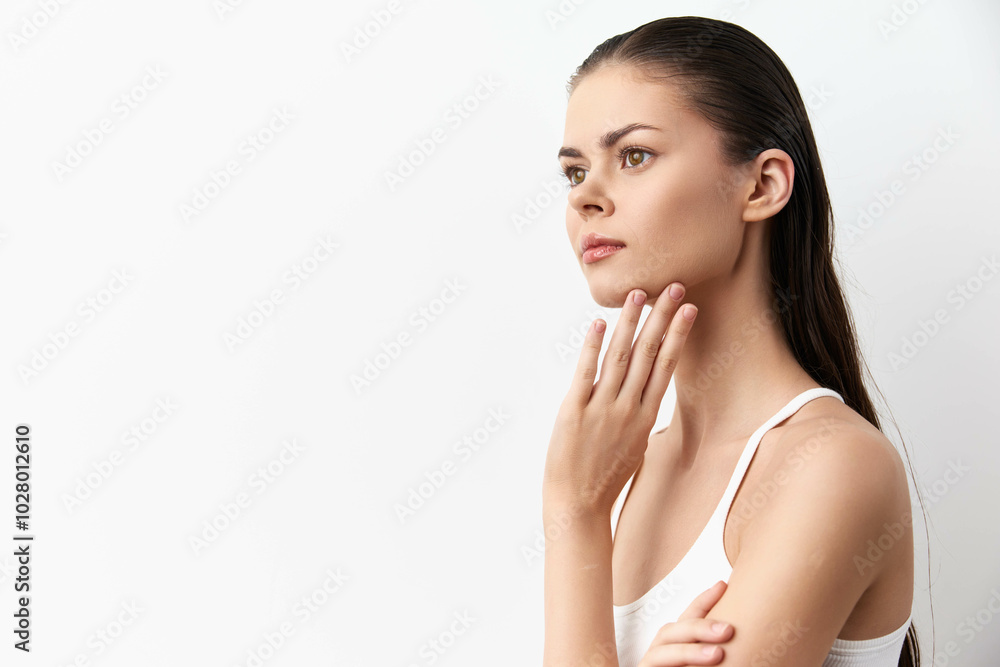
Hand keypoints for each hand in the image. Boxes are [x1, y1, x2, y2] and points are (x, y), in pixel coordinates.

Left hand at [542, 283, 696, 515]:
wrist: (579, 506)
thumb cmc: (604, 479)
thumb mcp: (634, 448)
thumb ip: (637, 419)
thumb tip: (640, 399)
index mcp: (644, 417)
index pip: (665, 367)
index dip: (677, 335)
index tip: (688, 310)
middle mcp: (628, 409)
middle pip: (649, 355)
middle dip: (662, 318)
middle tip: (674, 287)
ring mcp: (602, 409)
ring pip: (621, 358)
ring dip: (630, 323)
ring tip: (639, 295)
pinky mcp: (574, 411)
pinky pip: (586, 373)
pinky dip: (593, 347)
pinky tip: (599, 324)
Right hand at [638, 581, 734, 666]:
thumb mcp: (706, 657)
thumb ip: (715, 645)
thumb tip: (735, 629)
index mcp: (674, 645)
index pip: (686, 619)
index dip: (702, 601)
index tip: (722, 585)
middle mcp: (659, 652)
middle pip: (671, 631)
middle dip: (699, 627)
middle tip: (728, 630)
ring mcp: (649, 664)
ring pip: (661, 651)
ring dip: (689, 651)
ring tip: (718, 654)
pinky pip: (653, 664)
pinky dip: (672, 663)